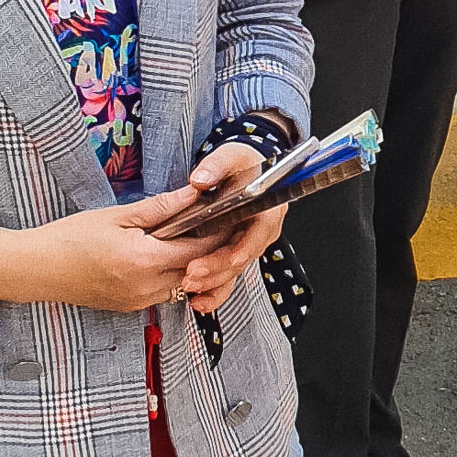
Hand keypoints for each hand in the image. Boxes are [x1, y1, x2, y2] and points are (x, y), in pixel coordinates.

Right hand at [0, 187, 230, 314]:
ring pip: (184, 286)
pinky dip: (176, 277)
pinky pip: (165, 294)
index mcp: (144, 260)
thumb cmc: (71, 236)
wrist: (36, 269)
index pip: (200, 250)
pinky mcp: (130, 308)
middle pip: (198, 272)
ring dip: (196, 267)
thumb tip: (196, 194)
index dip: (219, 233)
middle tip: (223, 226)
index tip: (231, 215)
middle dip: (213, 251)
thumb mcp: (117, 215)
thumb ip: (161, 208)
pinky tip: (175, 257)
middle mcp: (145, 287)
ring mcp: (138, 302)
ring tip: (201, 240)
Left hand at [173, 142, 289, 312]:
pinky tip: (197, 300)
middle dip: (217, 271)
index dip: (237, 252)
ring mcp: (249, 243)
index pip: (256, 237)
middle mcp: (261, 231)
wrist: (244, 170)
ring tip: (188, 288)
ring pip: (234, 271)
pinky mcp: (236, 251)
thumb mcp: (231, 156)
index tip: (217, 261)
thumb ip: (216, 165)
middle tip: (191, 276)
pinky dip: (213, 289)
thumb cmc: (243, 164)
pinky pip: (227, 275)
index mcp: (268, 209)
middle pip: (242, 258)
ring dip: (213, 284)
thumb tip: (200, 179)